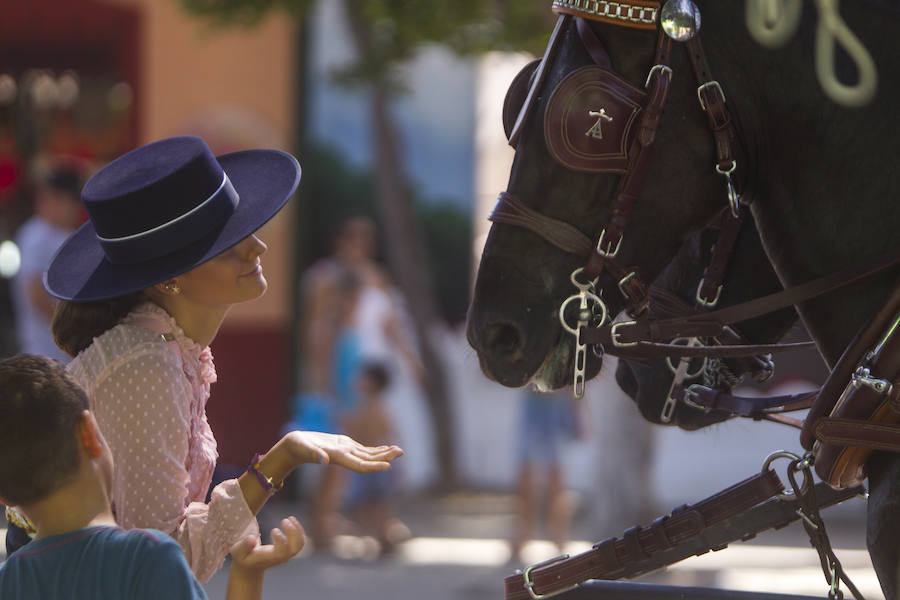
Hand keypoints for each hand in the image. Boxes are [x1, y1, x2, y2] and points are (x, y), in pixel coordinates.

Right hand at [230, 516, 304, 573]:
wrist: (250, 567)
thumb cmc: (243, 557)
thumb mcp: (238, 552)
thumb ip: (244, 546)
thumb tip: (252, 538)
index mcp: (268, 558)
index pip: (281, 552)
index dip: (281, 540)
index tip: (274, 529)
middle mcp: (280, 557)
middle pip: (295, 548)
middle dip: (293, 533)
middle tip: (284, 520)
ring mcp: (286, 554)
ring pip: (299, 544)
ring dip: (298, 530)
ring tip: (289, 518)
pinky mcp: (288, 550)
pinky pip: (300, 541)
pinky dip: (299, 530)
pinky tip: (291, 520)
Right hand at [285, 430, 402, 471]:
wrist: (293, 447)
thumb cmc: (297, 447)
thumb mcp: (305, 448)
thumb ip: (315, 454)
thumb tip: (324, 460)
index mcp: (338, 458)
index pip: (360, 465)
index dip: (374, 467)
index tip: (388, 466)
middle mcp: (345, 457)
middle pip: (369, 460)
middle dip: (385, 457)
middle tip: (402, 452)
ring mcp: (346, 452)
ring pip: (369, 454)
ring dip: (384, 453)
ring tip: (400, 450)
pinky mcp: (344, 446)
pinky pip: (364, 450)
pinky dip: (376, 449)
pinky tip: (386, 448)